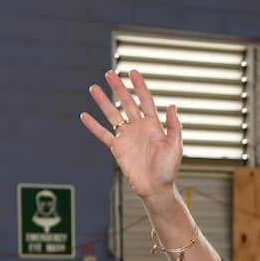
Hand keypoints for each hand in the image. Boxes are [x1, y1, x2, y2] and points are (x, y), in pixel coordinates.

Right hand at [80, 69, 183, 201]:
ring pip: (112, 115)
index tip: (133, 72)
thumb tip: (172, 106)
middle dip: (118, 88)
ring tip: (93, 88)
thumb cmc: (168, 169)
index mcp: (153, 125)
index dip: (140, 86)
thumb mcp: (175, 146)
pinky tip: (84, 116)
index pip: (145, 100)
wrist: (156, 188)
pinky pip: (103, 134)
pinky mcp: (118, 148)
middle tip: (109, 74)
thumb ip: (174, 126)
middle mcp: (139, 127)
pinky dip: (94, 126)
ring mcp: (127, 137)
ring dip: (103, 102)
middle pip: (126, 103)